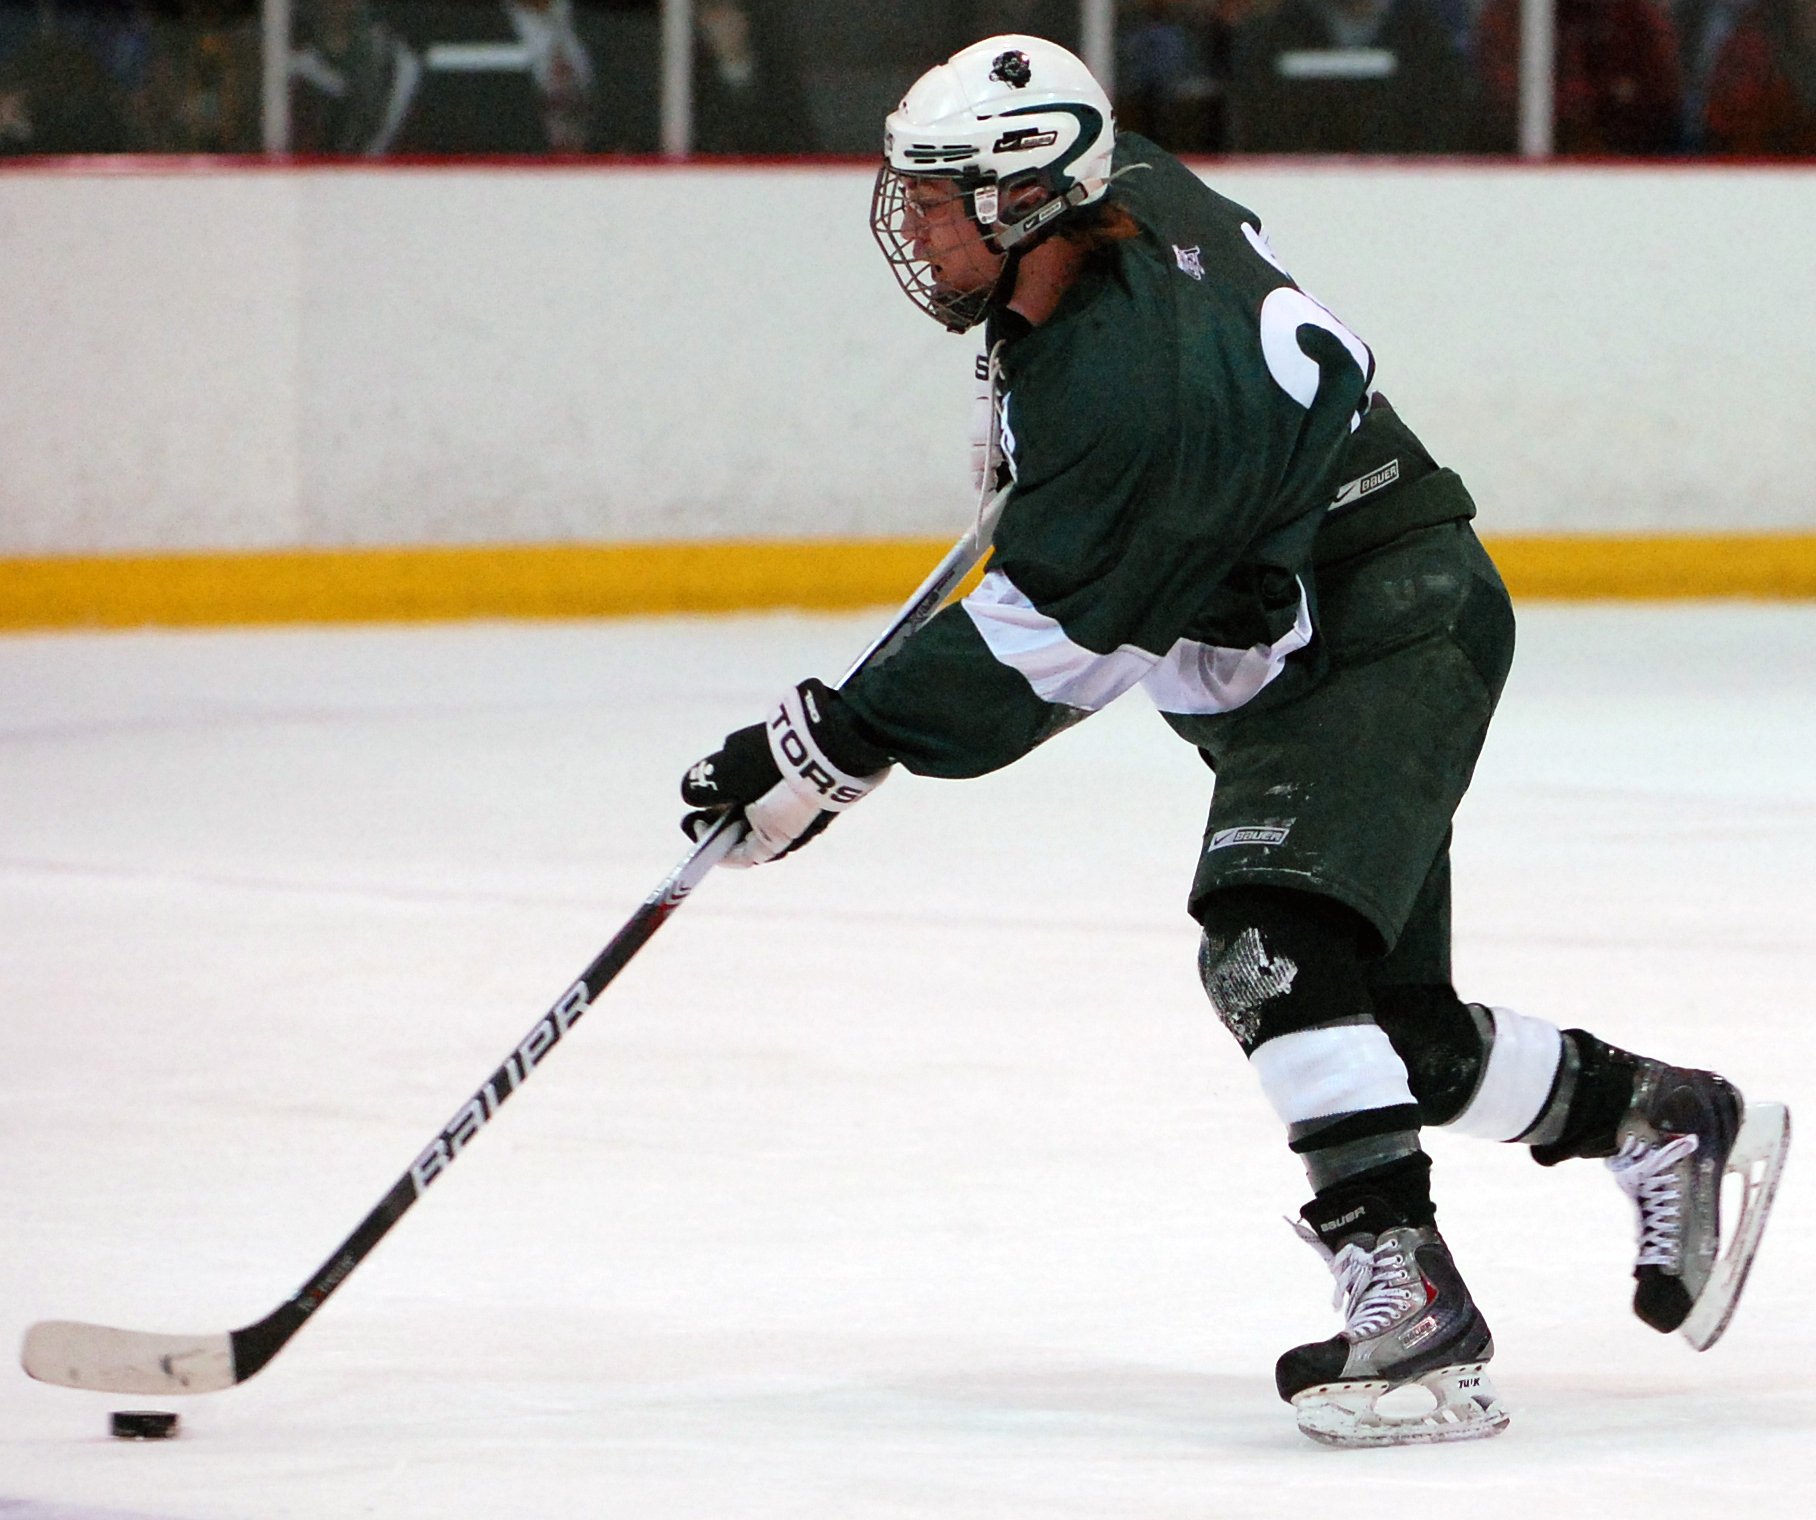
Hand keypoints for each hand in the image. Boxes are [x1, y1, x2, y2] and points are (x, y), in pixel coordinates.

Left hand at [681, 680, 889, 866]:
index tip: (694, 821)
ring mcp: (814, 807)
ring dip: (749, 788)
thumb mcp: (732, 772)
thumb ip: (706, 783)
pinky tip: (765, 752)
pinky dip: (771, 776)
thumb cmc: (782, 764)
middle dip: (729, 809)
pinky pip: (789, 786)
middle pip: (753, 827)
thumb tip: (692, 790)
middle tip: (712, 788)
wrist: (839, 736)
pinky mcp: (824, 783)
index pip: (738, 856)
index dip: (712, 841)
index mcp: (774, 839)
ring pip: (771, 803)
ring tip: (738, 762)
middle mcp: (797, 830)